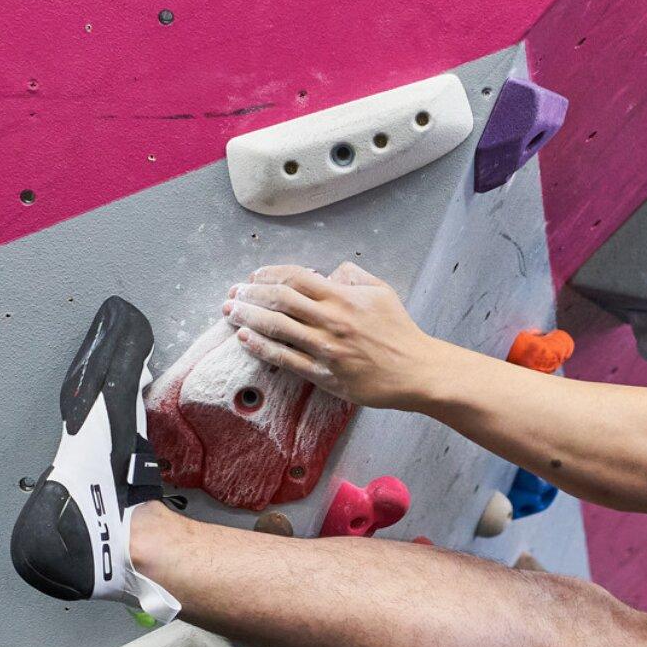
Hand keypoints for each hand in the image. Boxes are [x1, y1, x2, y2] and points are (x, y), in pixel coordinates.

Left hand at [222, 262, 443, 407]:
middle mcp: (330, 320)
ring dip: (248, 317)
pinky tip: (244, 338)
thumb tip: (328, 272)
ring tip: (230, 312)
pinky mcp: (324, 374)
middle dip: (250, 293)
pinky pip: (285, 358)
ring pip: (276, 327)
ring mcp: (325, 348)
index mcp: (343, 297)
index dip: (269, 273)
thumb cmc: (400, 332)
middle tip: (234, 293)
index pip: (296, 277)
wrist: (416, 371)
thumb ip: (352, 275)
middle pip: (279, 299)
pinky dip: (261, 347)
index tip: (255, 276)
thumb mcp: (381, 291)